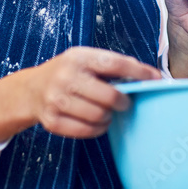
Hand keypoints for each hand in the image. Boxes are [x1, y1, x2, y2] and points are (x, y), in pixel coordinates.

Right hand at [0, 46, 160, 143]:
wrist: (32, 89)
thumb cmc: (69, 73)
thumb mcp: (85, 60)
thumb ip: (113, 66)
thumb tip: (151, 77)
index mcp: (78, 57)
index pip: (115, 63)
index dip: (139, 72)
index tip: (155, 79)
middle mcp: (66, 77)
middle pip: (110, 96)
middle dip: (124, 102)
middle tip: (125, 102)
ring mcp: (56, 100)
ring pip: (99, 116)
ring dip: (109, 117)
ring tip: (107, 112)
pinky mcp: (52, 121)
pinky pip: (87, 131)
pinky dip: (97, 129)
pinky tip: (95, 121)